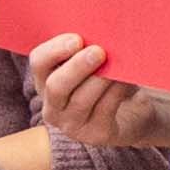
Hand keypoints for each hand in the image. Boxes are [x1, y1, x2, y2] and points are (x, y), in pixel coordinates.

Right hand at [30, 33, 169, 150]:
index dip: (54, 50)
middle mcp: (53, 106)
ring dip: (101, 79)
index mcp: (45, 82)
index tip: (77, 38)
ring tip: (119, 65)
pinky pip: (104, 110)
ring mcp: (72, 125)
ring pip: (82, 100)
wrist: (131, 115)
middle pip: (56, 86)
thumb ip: (88, 51)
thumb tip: (100, 33)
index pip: (39, 63)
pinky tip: (127, 80)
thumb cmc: (108, 81)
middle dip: (77, 67)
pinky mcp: (95, 135)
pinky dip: (116, 92)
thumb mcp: (94, 65)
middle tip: (99, 51)